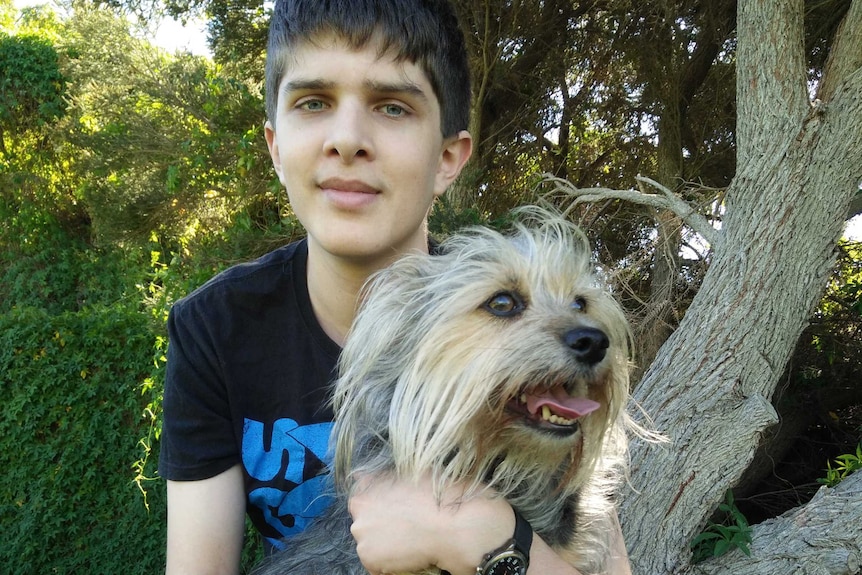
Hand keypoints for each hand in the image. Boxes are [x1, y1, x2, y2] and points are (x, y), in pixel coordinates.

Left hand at [347, 474, 514, 574]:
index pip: (361, 491)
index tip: (393, 508)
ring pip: (368, 540)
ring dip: (383, 542)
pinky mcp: (368, 556)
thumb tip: (380, 474)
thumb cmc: (439, 495)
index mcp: (368, 484)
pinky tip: (407, 555)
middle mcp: (358, 506)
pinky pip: (374, 562)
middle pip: (363, 517)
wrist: (451, 526)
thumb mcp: (415, 472)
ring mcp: (361, 532)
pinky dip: (387, 562)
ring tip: (407, 541)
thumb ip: (392, 475)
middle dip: (378, 522)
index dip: (379, 501)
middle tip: (404, 525)